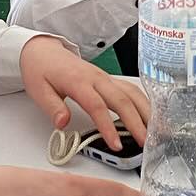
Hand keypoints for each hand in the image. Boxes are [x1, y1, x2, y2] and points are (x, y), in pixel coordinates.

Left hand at [19, 35, 148, 149]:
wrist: (43, 51)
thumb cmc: (41, 70)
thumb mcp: (38, 90)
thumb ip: (52, 107)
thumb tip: (62, 123)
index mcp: (78, 81)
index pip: (97, 106)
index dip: (108, 127)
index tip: (116, 144)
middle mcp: (96, 78)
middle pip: (122, 100)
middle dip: (136, 122)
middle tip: (145, 142)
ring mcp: (105, 77)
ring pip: (132, 93)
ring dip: (146, 112)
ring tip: (157, 131)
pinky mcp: (109, 79)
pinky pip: (131, 89)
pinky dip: (144, 102)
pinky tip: (151, 115)